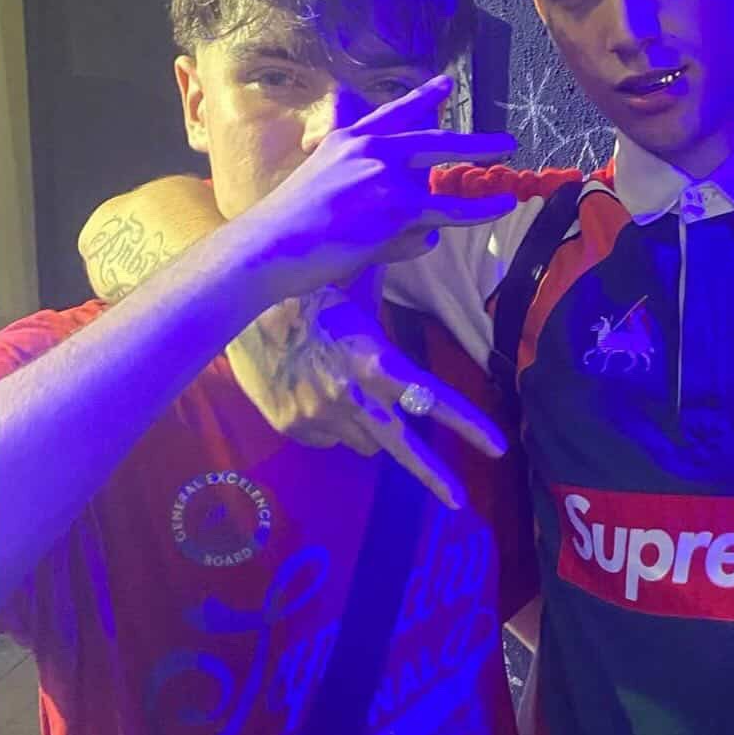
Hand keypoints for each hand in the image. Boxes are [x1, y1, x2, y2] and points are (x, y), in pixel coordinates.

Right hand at [228, 286, 505, 509]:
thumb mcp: (354, 284)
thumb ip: (390, 276)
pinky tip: (315, 392)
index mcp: (376, 362)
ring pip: (364, 440)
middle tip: (459, 500)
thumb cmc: (303, 291)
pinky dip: (332, 424)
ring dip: (368, 424)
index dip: (467, 424)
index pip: (432, 398)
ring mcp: (321, 419)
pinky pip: (329, 438)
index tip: (497, 446)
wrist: (236, 310)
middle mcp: (352, 397)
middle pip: (403, 447)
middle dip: (433, 476)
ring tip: (346, 388)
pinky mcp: (294, 430)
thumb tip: (425, 234)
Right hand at [232, 75, 516, 302]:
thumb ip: (376, 206)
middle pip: (432, 137)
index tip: (445, 84)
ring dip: (480, 172)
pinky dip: (477, 210)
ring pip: (444, 172)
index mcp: (347, 140)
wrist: (270, 245)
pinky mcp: (396, 205)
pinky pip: (447, 209)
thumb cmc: (290, 232)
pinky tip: (501, 205)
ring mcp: (384, 174)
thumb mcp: (325, 194)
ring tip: (508, 174)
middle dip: (473, 140)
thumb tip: (428, 236)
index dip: (421, 99)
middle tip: (502, 140)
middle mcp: (368, 149)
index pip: (392, 113)